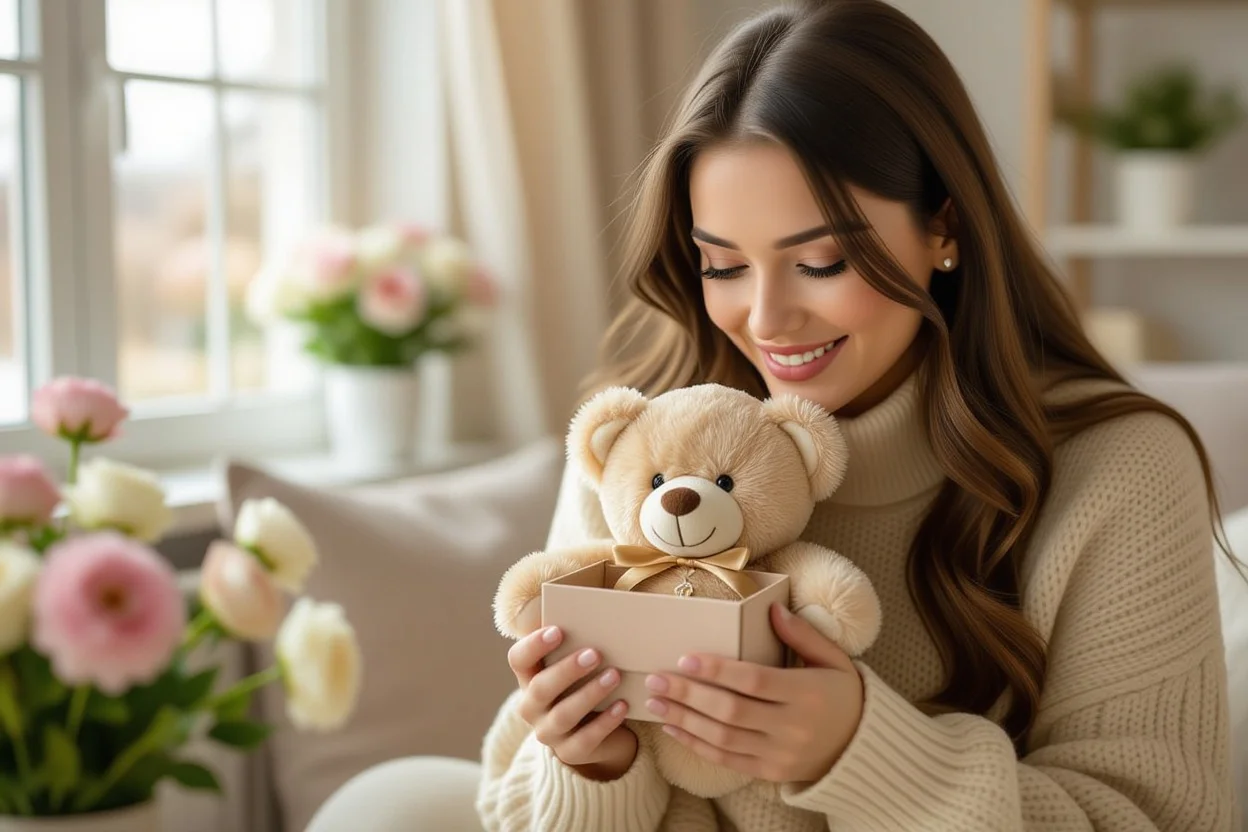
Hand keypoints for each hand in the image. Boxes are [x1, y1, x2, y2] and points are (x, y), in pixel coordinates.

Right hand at [508, 625, 637, 780]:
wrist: (598, 732)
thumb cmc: (585, 686)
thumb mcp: (579, 668)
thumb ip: (580, 647)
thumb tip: (605, 619)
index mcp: (529, 678)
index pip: (518, 659)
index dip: (534, 645)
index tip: (558, 630)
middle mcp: (532, 707)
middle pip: (541, 688)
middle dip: (568, 670)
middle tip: (595, 653)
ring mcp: (548, 732)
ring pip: (564, 715)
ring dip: (589, 693)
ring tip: (614, 675)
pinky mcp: (570, 753)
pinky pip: (586, 739)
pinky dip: (605, 721)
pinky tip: (623, 706)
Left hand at [643, 603, 862, 783]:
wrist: (859, 748)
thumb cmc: (842, 694)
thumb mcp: (833, 659)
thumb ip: (803, 634)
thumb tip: (772, 608)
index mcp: (807, 693)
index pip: (754, 681)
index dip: (718, 670)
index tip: (685, 658)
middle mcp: (792, 727)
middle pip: (731, 711)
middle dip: (689, 695)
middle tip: (656, 679)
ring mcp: (780, 755)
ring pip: (723, 738)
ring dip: (684, 720)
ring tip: (655, 702)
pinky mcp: (770, 772)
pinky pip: (726, 760)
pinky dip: (696, 744)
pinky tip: (673, 728)